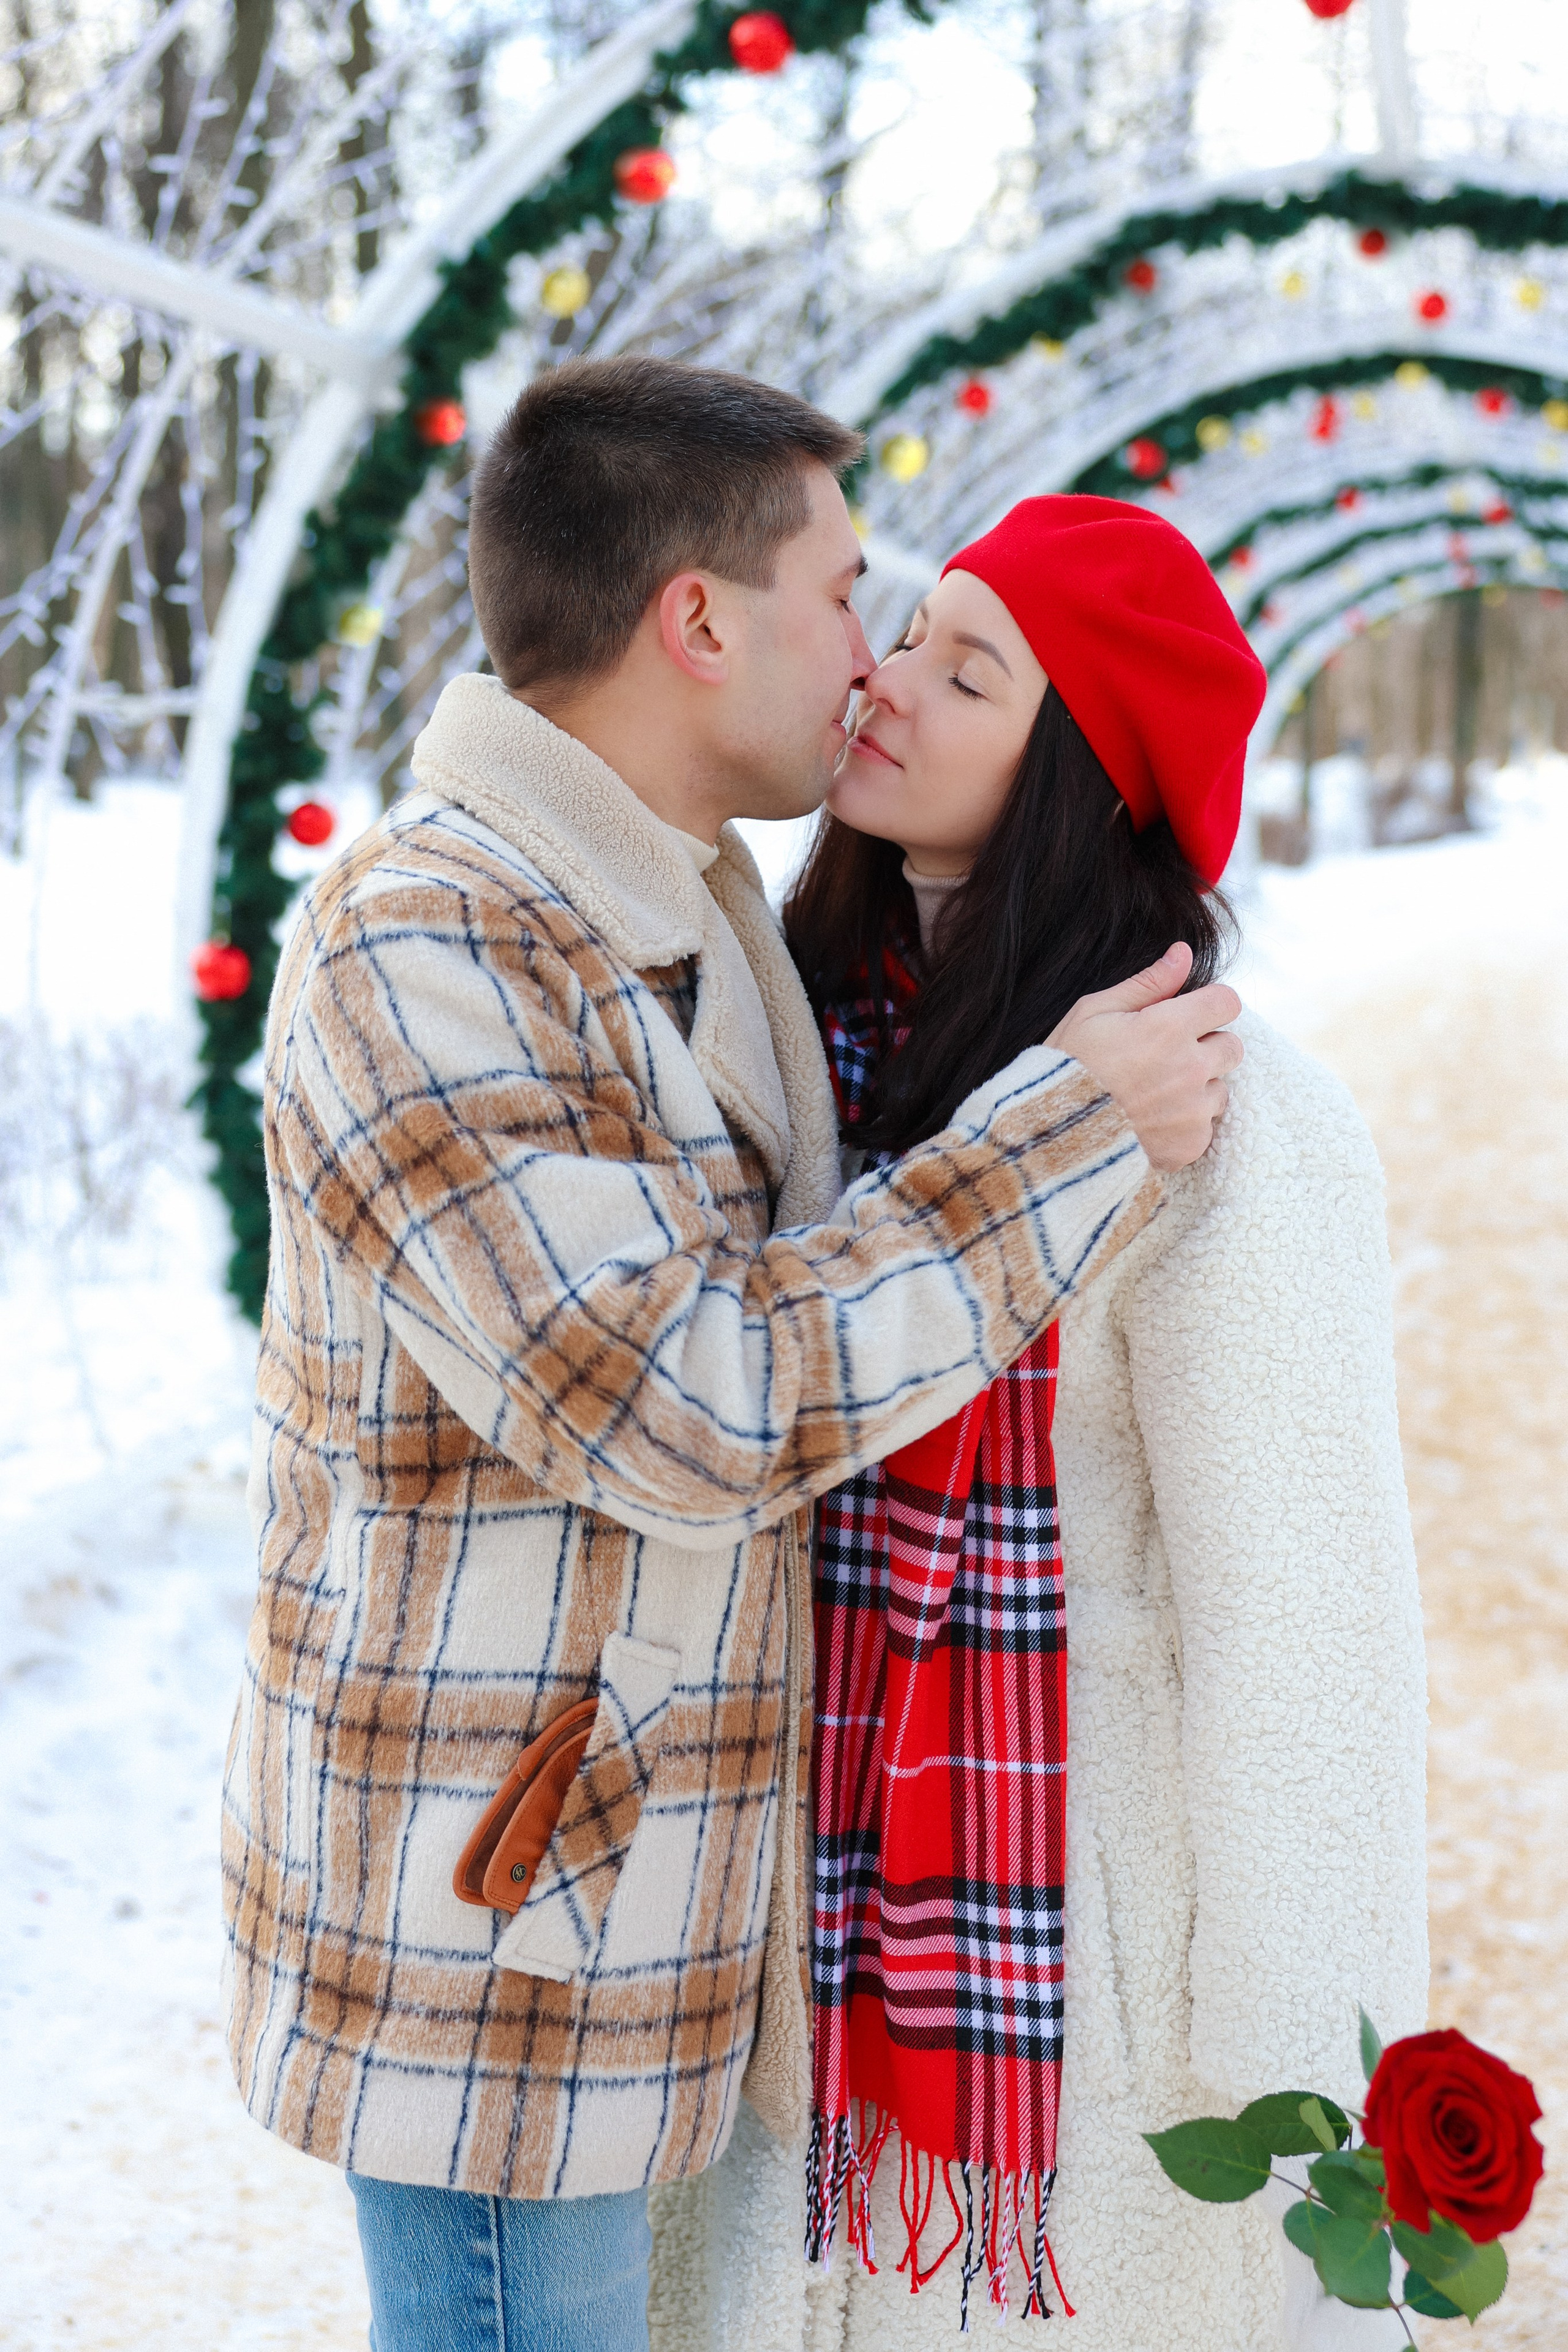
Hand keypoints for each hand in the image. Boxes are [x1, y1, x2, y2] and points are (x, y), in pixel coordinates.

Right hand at [1047, 942, 1241, 1171]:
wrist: (1049, 1137)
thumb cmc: (1067, 1067)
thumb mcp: (1094, 1012)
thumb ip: (1147, 983)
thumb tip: (1183, 952)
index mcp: (1169, 1028)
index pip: (1227, 1002)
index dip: (1210, 1005)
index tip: (1189, 1016)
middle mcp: (1190, 1068)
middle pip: (1232, 1046)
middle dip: (1207, 1046)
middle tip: (1167, 1057)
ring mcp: (1193, 1111)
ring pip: (1220, 1089)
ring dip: (1198, 1088)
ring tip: (1155, 1094)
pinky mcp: (1190, 1145)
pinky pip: (1205, 1127)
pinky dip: (1186, 1124)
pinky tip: (1152, 1121)